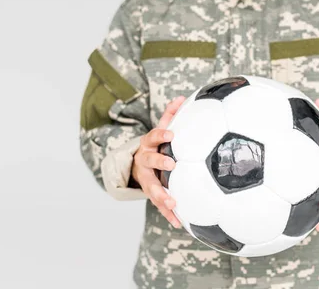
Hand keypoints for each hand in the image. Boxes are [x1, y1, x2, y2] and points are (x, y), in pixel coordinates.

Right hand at [131, 96, 185, 228]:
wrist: (137, 165)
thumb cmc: (156, 146)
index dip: (161, 134)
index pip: (153, 137)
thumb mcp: (160, 129)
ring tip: (173, 202)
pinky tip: (180, 222)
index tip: (171, 134)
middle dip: (159, 163)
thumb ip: (170, 115)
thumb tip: (181, 97)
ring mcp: (146, 179)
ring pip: (152, 188)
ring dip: (162, 195)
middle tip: (171, 165)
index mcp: (148, 145)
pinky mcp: (151, 193)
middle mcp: (144, 162)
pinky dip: (169, 214)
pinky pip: (159, 205)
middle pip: (150, 162)